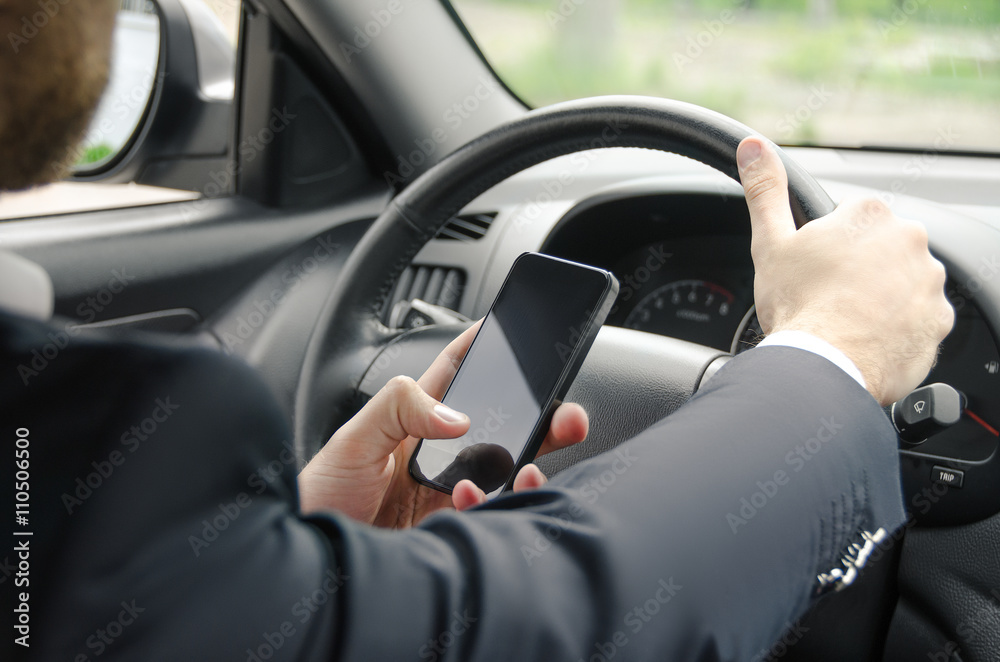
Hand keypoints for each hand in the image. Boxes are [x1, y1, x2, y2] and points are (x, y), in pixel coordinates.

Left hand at [297, 322, 588, 526]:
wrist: (311, 566)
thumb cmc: (320, 496)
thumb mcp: (352, 438)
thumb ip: (399, 407)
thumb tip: (456, 416)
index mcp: (413, 420)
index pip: (455, 374)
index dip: (482, 349)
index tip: (510, 331)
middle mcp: (438, 455)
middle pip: (501, 426)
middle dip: (540, 418)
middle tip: (565, 416)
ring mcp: (447, 492)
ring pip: (506, 473)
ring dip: (527, 468)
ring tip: (523, 469)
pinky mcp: (452, 528)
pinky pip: (491, 515)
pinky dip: (493, 506)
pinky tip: (469, 501)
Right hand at [736, 136, 953, 404]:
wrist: (826, 366)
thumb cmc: (799, 305)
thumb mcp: (770, 243)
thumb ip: (765, 190)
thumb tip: (753, 147)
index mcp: (870, 215)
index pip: (852, 222)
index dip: (828, 248)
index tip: (815, 271)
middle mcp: (910, 240)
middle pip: (880, 251)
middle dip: (859, 271)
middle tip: (827, 299)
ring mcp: (929, 282)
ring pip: (902, 284)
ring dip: (881, 298)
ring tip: (846, 323)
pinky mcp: (938, 322)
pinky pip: (918, 319)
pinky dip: (898, 328)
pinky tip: (866, 339)